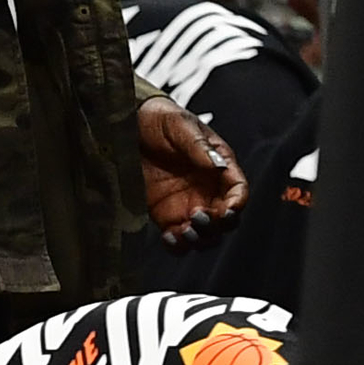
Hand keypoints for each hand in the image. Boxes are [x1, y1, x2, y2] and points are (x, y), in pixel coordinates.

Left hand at [137, 94, 246, 244]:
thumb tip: (215, 165)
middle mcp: (207, 189)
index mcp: (219, 166)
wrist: (126, 126)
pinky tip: (170, 238)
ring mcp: (187, 204)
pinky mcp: (165, 215)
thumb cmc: (159, 120)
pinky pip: (177, 238)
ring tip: (186, 230)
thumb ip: (198, 146)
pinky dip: (177, 244)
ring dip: (201, 238)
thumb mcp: (180, 125)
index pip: (238, 190)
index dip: (237, 203)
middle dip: (218, 225)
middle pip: (225, 219)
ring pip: (205, 234)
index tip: (227, 210)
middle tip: (199, 217)